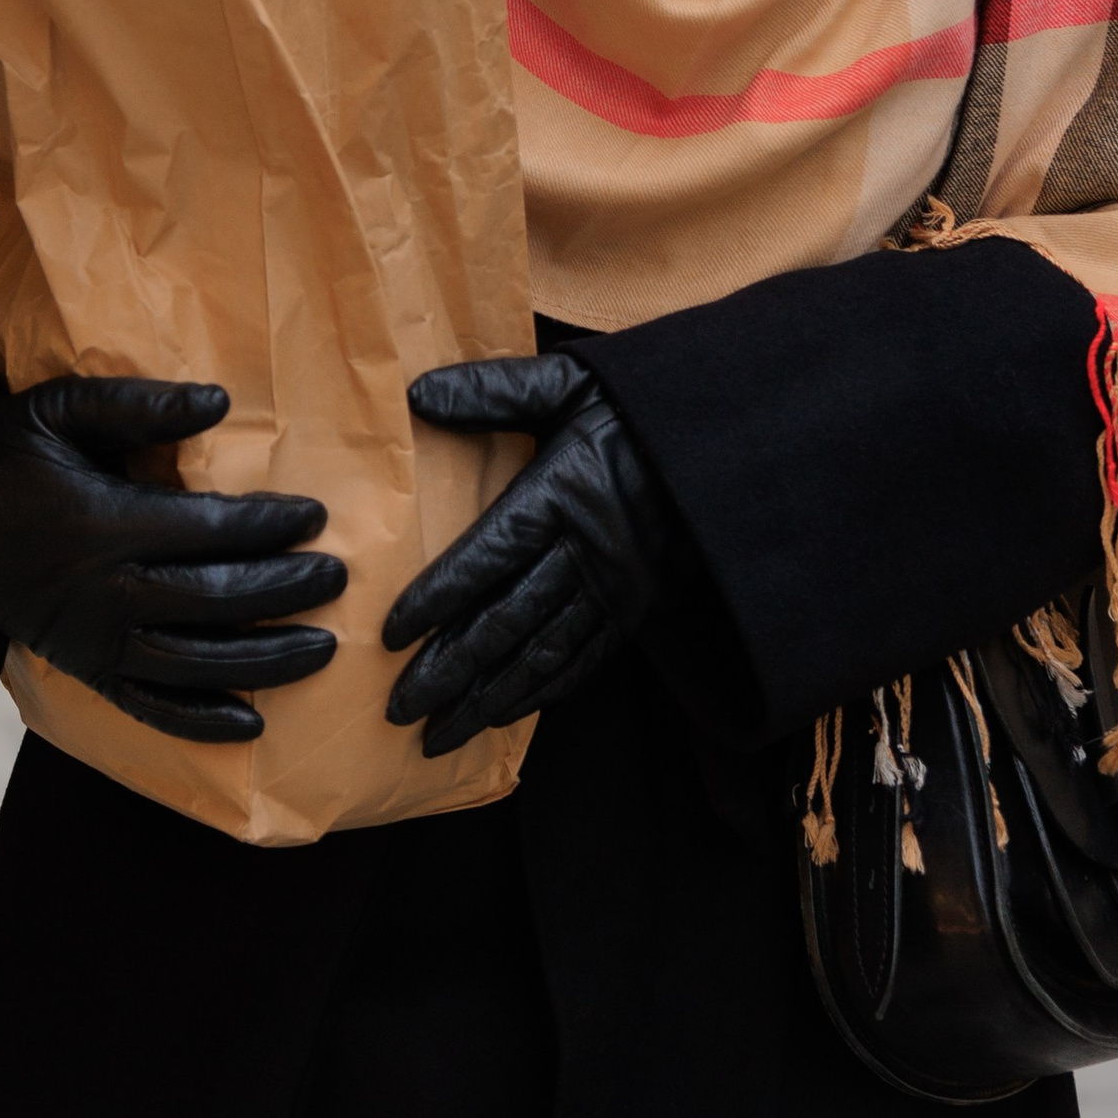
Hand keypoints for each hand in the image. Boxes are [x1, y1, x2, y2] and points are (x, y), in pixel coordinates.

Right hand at [0, 379, 344, 744]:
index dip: (266, 526)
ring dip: (262, 661)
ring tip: (322, 651)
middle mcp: (101, 593)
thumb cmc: (4, 452)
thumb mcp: (61, 407)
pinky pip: (149, 708)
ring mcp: (93, 642)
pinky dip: (201, 722)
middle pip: (211, 600)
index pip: (204, 532)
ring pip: (193, 664)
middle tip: (339, 582)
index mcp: (100, 523)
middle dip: (282, 592)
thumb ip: (139, 404)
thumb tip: (220, 400)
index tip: (317, 516)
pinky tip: (252, 723)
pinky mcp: (84, 671)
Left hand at [383, 351, 679, 756]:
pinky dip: (538, 693)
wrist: (726, 446)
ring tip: (436, 734)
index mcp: (560, 495)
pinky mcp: (633, 611)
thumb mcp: (569, 383)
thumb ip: (494, 391)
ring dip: (484, 698)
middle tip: (397, 708)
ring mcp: (612, 589)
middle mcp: (585, 553)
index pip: (486, 558)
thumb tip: (417, 394)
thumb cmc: (636, 410)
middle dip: (447, 670)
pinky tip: (501, 715)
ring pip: (538, 655)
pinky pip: (580, 662)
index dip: (437, 599)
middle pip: (504, 622)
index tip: (391, 635)